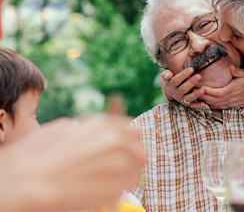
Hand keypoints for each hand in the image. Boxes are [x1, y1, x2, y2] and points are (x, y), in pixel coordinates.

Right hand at [0, 114, 144, 210]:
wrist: (29, 182)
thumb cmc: (37, 156)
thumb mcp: (61, 130)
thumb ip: (81, 130)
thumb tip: (83, 132)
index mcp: (104, 125)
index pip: (130, 132)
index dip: (126, 144)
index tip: (121, 152)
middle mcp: (117, 140)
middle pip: (139, 150)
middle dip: (131, 160)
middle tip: (118, 170)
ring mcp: (120, 163)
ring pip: (136, 171)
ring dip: (125, 177)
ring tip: (106, 184)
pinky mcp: (117, 187)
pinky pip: (126, 189)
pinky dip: (117, 192)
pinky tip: (100, 193)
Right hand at [159, 68, 206, 107]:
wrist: (168, 89)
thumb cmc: (169, 78)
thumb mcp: (164, 75)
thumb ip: (166, 74)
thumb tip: (168, 76)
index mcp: (169, 86)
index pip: (176, 80)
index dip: (183, 75)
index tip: (191, 69)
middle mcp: (174, 94)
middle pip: (183, 89)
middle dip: (191, 82)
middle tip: (199, 76)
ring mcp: (180, 99)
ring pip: (188, 98)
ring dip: (196, 95)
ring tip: (203, 89)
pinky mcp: (186, 103)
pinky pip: (191, 105)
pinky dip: (197, 105)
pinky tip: (203, 103)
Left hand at [199, 65, 243, 109]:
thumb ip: (238, 71)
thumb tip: (231, 67)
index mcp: (232, 89)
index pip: (217, 92)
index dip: (207, 91)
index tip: (199, 87)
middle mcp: (230, 97)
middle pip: (212, 100)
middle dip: (202, 96)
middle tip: (192, 91)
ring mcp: (231, 102)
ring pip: (214, 104)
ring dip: (205, 101)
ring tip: (196, 96)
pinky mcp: (232, 105)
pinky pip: (219, 106)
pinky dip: (211, 105)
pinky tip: (206, 101)